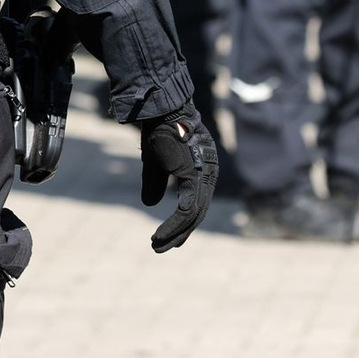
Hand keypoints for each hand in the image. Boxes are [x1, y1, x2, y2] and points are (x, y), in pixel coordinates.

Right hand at [140, 104, 217, 252]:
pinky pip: (187, 210)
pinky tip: (159, 235)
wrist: (160, 110)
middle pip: (198, 214)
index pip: (196, 203)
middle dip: (179, 234)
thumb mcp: (155, 161)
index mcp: (203, 170)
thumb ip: (155, 182)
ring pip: (193, 216)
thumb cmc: (158, 131)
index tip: (167, 236)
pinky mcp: (194, 177)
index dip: (182, 222)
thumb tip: (150, 204)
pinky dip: (173, 226)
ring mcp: (204, 176)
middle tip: (160, 247)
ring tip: (157, 244)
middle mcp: (209, 175)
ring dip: (175, 234)